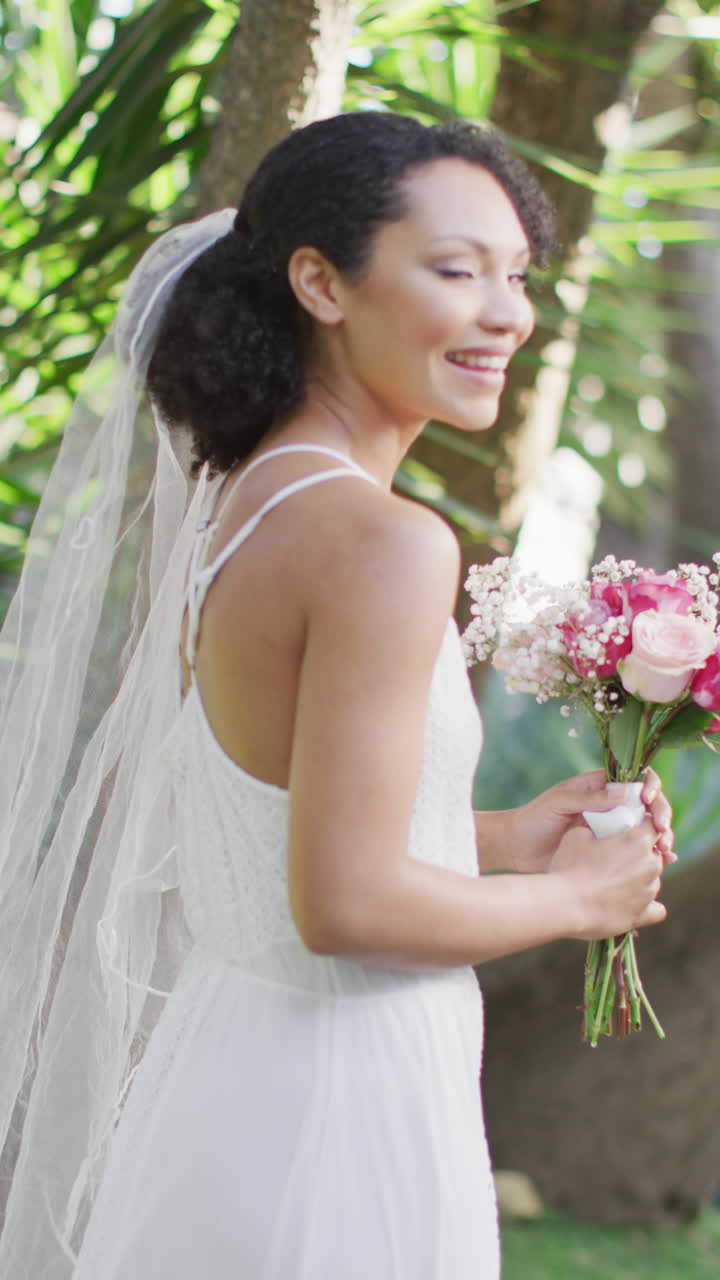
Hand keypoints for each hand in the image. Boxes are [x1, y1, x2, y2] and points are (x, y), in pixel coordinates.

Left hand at [509, 768, 675, 874]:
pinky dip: (653, 855)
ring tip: (665, 850)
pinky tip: (667, 861)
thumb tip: (625, 793)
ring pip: (646, 829)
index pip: (635, 780)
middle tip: (662, 830)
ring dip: (661, 837)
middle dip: (661, 815)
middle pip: (648, 805)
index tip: (649, 801)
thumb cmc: (534, 819)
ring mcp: (612, 830)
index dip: (649, 787)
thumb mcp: (559, 803)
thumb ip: (588, 798)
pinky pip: (637, 851)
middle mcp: (611, 807)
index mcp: (599, 787)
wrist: (517, 849)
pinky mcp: (610, 852)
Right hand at [549, 818, 665, 939]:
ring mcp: (649, 891)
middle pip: (654, 853)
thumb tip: (598, 828)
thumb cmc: (570, 866)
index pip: (653, 825)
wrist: (565, 904)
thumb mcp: (577, 833)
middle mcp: (651, 865)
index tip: (627, 829)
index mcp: (638, 841)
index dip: (642, 825)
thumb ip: (596, 827)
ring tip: (613, 882)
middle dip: (639, 852)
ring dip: (640, 877)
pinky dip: (647, 905)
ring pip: (653, 879)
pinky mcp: (643, 914)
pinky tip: (631, 902)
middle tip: (614, 856)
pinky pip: (656, 910)